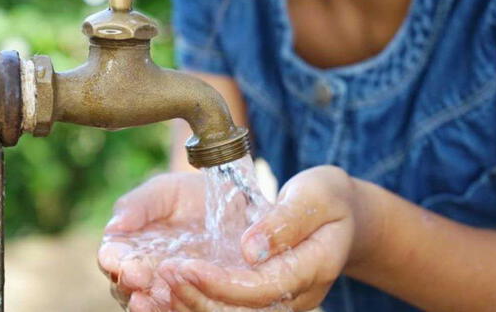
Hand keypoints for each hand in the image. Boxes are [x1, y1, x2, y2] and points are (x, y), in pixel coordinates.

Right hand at [98, 172, 209, 310]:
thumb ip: (138, 205)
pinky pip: (179, 308)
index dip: (115, 261)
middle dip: (130, 283)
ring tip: (153, 297)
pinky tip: (179, 305)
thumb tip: (114, 226)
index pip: (112, 257)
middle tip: (141, 279)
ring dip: (151, 302)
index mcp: (126, 245)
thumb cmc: (187, 194)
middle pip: (125, 285)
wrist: (228, 204)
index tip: (125, 262)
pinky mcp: (191, 296)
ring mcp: (165, 287)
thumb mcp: (164, 191)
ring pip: (150, 302)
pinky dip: (175, 308)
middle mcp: (141, 271)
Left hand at [157, 166, 384, 310]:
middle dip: (196, 298)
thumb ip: (285, 221)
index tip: (184, 266)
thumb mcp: (315, 195)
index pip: (261, 288)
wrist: (343, 216)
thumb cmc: (328, 198)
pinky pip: (227, 308)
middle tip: (160, 275)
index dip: (220, 283)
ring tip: (153, 288)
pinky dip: (195, 302)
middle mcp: (296, 294)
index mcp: (313, 268)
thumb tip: (250, 249)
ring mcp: (280, 300)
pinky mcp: (263, 297)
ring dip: (190, 305)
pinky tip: (165, 292)